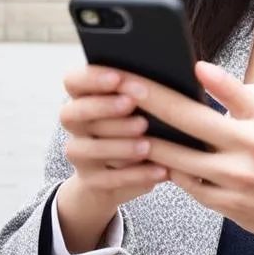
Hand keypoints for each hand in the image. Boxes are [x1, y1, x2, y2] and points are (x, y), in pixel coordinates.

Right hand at [55, 66, 167, 252]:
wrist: (116, 176)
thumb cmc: (137, 126)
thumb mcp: (139, 108)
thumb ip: (145, 93)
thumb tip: (181, 73)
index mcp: (82, 97)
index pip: (73, 81)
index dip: (91, 78)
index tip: (118, 78)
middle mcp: (75, 124)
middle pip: (72, 113)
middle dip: (103, 108)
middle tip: (132, 105)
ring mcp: (79, 154)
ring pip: (88, 148)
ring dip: (118, 145)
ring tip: (147, 144)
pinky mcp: (91, 181)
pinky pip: (108, 179)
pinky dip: (136, 175)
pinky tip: (160, 170)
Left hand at [124, 62, 253, 254]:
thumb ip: (234, 92)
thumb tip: (200, 67)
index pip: (199, 104)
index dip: (161, 92)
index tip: (133, 79)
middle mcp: (245, 156)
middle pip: (183, 128)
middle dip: (145, 109)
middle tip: (116, 95)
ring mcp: (234, 185)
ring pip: (178, 162)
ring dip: (148, 144)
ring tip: (121, 127)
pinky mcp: (226, 208)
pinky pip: (188, 186)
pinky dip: (167, 171)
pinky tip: (148, 158)